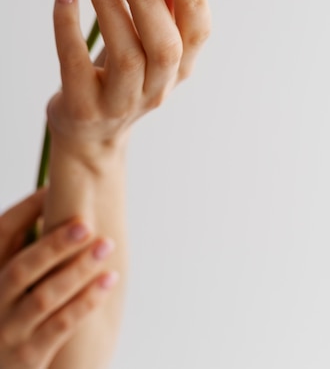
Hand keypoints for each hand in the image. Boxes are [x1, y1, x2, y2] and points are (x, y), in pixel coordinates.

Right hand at [0, 190, 117, 368]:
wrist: (1, 368)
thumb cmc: (10, 317)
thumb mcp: (8, 281)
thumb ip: (25, 247)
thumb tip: (50, 197)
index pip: (0, 236)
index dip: (23, 211)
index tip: (50, 189)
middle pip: (21, 268)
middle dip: (54, 244)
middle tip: (86, 223)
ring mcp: (8, 332)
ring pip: (44, 297)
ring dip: (78, 270)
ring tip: (106, 246)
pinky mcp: (28, 357)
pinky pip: (61, 326)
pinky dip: (86, 302)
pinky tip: (108, 281)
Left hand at [46, 0, 210, 161]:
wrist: (90, 135)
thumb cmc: (120, 80)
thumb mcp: (148, 49)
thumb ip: (164, 15)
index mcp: (178, 70)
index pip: (198, 35)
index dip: (193, 0)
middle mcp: (156, 89)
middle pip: (164, 47)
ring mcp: (120, 103)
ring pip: (125, 55)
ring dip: (109, 5)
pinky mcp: (83, 107)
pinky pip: (75, 63)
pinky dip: (68, 25)